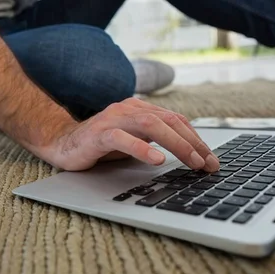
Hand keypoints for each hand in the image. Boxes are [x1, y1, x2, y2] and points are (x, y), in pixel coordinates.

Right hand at [48, 98, 218, 171]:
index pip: (176, 120)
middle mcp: (129, 109)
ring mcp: (113, 119)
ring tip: (192, 161)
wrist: (63, 143)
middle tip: (208, 164)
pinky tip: (157, 159)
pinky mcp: (99, 133)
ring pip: (151, 125)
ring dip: (176, 144)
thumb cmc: (101, 145)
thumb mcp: (134, 141)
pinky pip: (122, 138)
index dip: (197, 139)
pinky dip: (142, 148)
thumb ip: (155, 140)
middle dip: (193, 143)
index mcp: (140, 109)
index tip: (211, 160)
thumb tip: (190, 154)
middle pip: (169, 120)